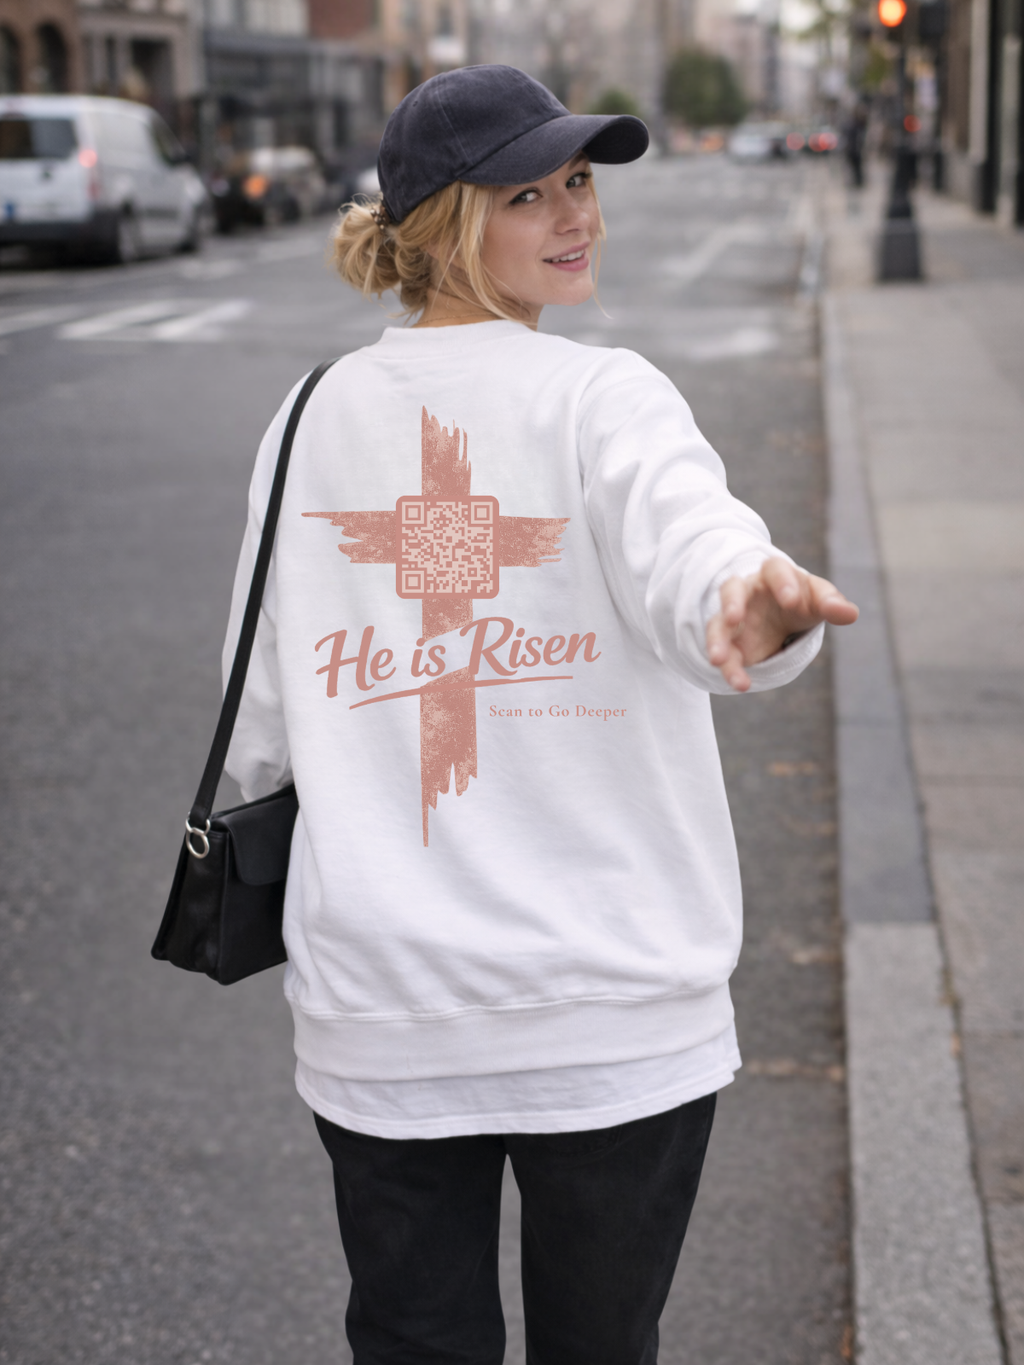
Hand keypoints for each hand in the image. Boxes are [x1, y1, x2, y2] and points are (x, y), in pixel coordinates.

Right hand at [706, 557, 858, 692]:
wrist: (782, 614)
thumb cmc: (802, 600)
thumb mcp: (819, 600)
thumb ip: (832, 604)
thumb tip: (851, 614)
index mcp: (774, 574)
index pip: (774, 569)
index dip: (781, 583)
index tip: (791, 601)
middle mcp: (747, 591)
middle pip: (732, 589)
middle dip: (731, 603)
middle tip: (733, 617)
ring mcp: (733, 617)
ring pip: (718, 623)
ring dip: (717, 640)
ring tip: (718, 659)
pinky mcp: (729, 642)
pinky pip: (724, 653)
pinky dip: (729, 669)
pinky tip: (740, 684)